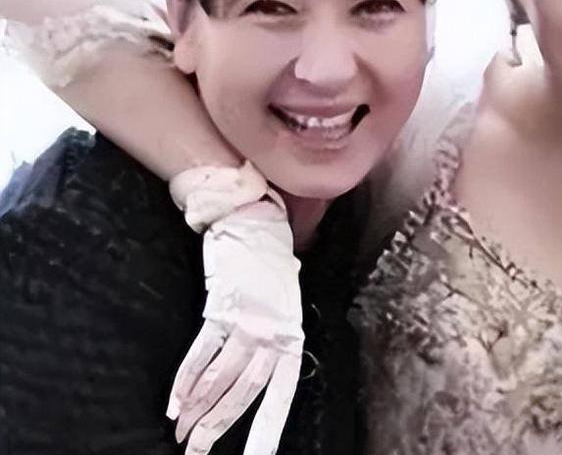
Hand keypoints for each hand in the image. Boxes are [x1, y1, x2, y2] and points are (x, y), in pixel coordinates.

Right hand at [167, 169, 303, 454]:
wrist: (256, 224)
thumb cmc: (269, 269)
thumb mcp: (282, 308)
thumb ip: (273, 341)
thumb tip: (260, 375)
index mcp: (291, 338)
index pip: (281, 394)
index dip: (266, 430)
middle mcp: (273, 333)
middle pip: (244, 392)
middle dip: (219, 427)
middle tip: (197, 452)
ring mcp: (248, 321)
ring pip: (221, 378)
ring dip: (197, 409)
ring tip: (181, 433)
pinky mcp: (222, 307)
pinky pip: (203, 352)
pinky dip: (186, 381)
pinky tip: (174, 403)